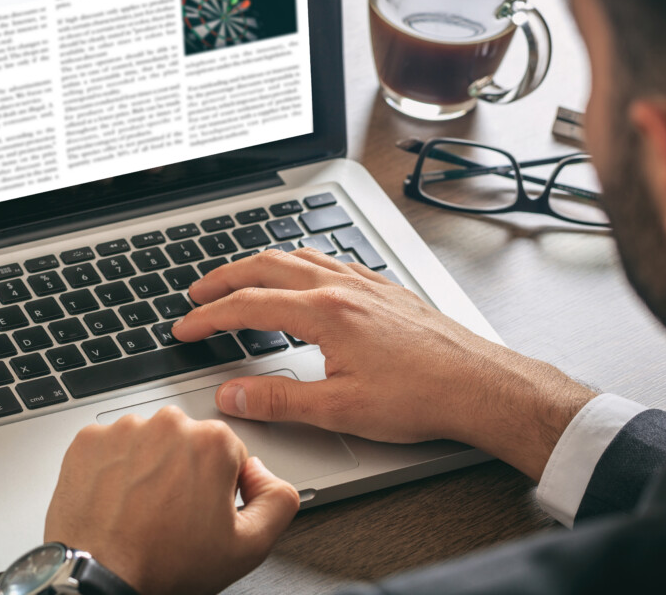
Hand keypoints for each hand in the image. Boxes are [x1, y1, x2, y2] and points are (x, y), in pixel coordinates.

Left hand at [44, 406, 298, 594]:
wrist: (100, 576)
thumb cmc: (164, 564)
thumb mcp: (248, 547)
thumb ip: (278, 501)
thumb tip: (266, 475)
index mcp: (212, 442)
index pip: (229, 454)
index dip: (220, 488)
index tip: (203, 511)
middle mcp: (168, 424)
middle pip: (187, 443)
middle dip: (185, 472)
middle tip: (172, 515)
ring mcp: (124, 429)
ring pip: (148, 442)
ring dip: (148, 468)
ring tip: (141, 510)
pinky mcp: (89, 439)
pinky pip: (111, 447)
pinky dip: (113, 468)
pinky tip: (116, 499)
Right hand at [173, 249, 595, 479]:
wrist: (481, 385)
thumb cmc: (422, 397)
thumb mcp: (339, 409)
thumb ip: (278, 400)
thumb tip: (232, 397)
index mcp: (324, 313)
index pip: (248, 306)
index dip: (208, 317)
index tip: (185, 328)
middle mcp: (341, 287)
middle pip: (265, 266)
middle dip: (223, 278)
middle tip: (197, 293)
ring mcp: (364, 283)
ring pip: (297, 256)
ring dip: (259, 264)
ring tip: (239, 278)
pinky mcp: (384, 288)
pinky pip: (329, 259)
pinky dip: (299, 262)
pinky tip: (303, 275)